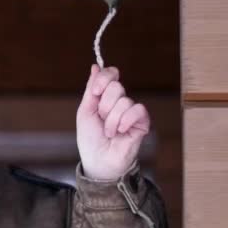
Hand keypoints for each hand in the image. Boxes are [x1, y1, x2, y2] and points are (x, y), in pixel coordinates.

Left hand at [76, 64, 149, 179]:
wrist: (98, 160)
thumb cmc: (90, 138)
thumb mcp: (85, 111)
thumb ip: (91, 89)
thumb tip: (95, 66)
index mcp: (104, 97)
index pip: (110, 75)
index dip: (104, 78)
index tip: (96, 92)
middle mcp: (119, 101)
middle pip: (116, 86)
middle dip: (104, 105)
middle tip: (101, 120)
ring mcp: (131, 112)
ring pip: (124, 101)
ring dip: (112, 120)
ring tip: (109, 132)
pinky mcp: (142, 122)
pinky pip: (138, 110)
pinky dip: (125, 121)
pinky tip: (120, 132)